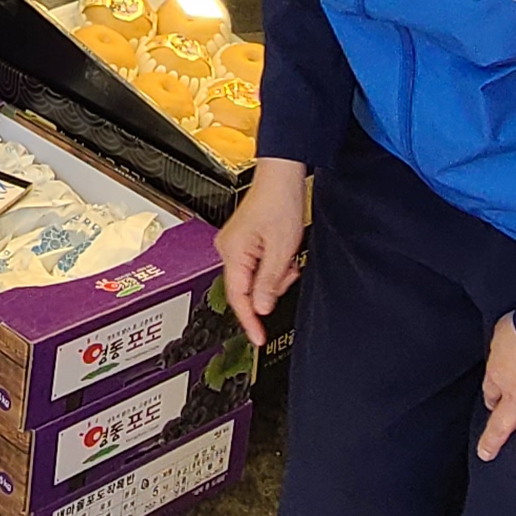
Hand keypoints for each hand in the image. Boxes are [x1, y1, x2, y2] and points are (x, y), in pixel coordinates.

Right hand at [216, 158, 310, 345]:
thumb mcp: (281, 249)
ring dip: (274, 275)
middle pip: (247, 289)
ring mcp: (233, 245)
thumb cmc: (279, 202)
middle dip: (271, 287)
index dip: (250, 322)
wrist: (282, 177)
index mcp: (232, 253)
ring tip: (287, 256)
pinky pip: (255, 265)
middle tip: (288, 271)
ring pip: (253, 278)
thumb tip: (262, 308)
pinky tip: (282, 252)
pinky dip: (271, 266)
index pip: (239, 298)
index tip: (259, 338)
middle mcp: (227, 249)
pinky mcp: (243, 241)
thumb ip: (270, 282)